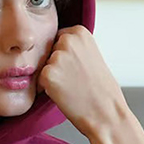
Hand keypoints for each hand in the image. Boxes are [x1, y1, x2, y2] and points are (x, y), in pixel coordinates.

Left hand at [36, 25, 128, 139]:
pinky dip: (45, 89)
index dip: (63, 56)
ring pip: (42, 66)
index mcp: (79, 32)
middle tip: (73, 79)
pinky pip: (38, 80)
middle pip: (47, 52)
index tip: (75, 67)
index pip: (56, 39)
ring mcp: (57, 57)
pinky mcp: (47, 74)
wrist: (105, 111)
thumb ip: (73, 47)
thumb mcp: (91, 55)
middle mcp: (67, 40)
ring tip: (70, 86)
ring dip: (51, 77)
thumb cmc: (101, 88)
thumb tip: (54, 47)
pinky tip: (63, 93)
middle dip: (54, 65)